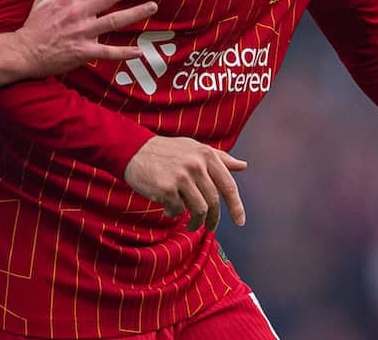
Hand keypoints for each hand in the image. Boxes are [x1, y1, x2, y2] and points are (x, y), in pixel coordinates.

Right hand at [15, 0, 155, 75]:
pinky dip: (124, 53)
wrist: (25, 53)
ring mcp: (84, 33)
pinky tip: (140, 51)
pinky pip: (108, 52)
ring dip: (135, 13)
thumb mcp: (41, 0)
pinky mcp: (85, 51)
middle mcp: (80, 14)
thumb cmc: (34, 27)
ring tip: (152, 6)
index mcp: (69, 0)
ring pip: (115, 21)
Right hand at [124, 136, 247, 231]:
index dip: (236, 206)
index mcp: (206, 154)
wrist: (133, 149)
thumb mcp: (194, 149)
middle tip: (210, 227)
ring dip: (196, 222)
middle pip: (213, 201)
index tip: (240, 221)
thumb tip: (243, 166)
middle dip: (213, 219)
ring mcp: (181, 176)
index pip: (228, 185)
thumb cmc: (167, 151)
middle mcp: (196, 164)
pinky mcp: (166, 187)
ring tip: (191, 224)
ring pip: (199, 209)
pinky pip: (177, 210)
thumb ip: (219, 158)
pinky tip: (167, 209)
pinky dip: (174, 214)